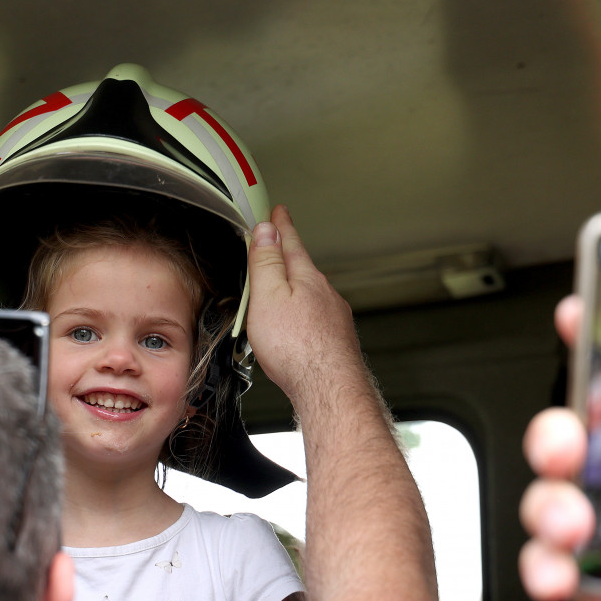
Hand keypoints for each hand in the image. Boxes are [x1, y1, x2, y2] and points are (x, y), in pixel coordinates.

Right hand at [245, 205, 362, 404]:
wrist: (328, 388)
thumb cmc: (298, 349)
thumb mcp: (269, 297)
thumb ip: (266, 263)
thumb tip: (266, 230)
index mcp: (305, 278)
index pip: (291, 242)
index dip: (281, 225)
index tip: (278, 211)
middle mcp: (325, 294)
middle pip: (302, 268)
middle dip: (288, 256)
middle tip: (277, 244)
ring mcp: (333, 318)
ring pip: (310, 295)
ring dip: (295, 289)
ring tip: (279, 291)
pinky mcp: (335, 340)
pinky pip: (314, 319)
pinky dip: (302, 316)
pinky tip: (295, 330)